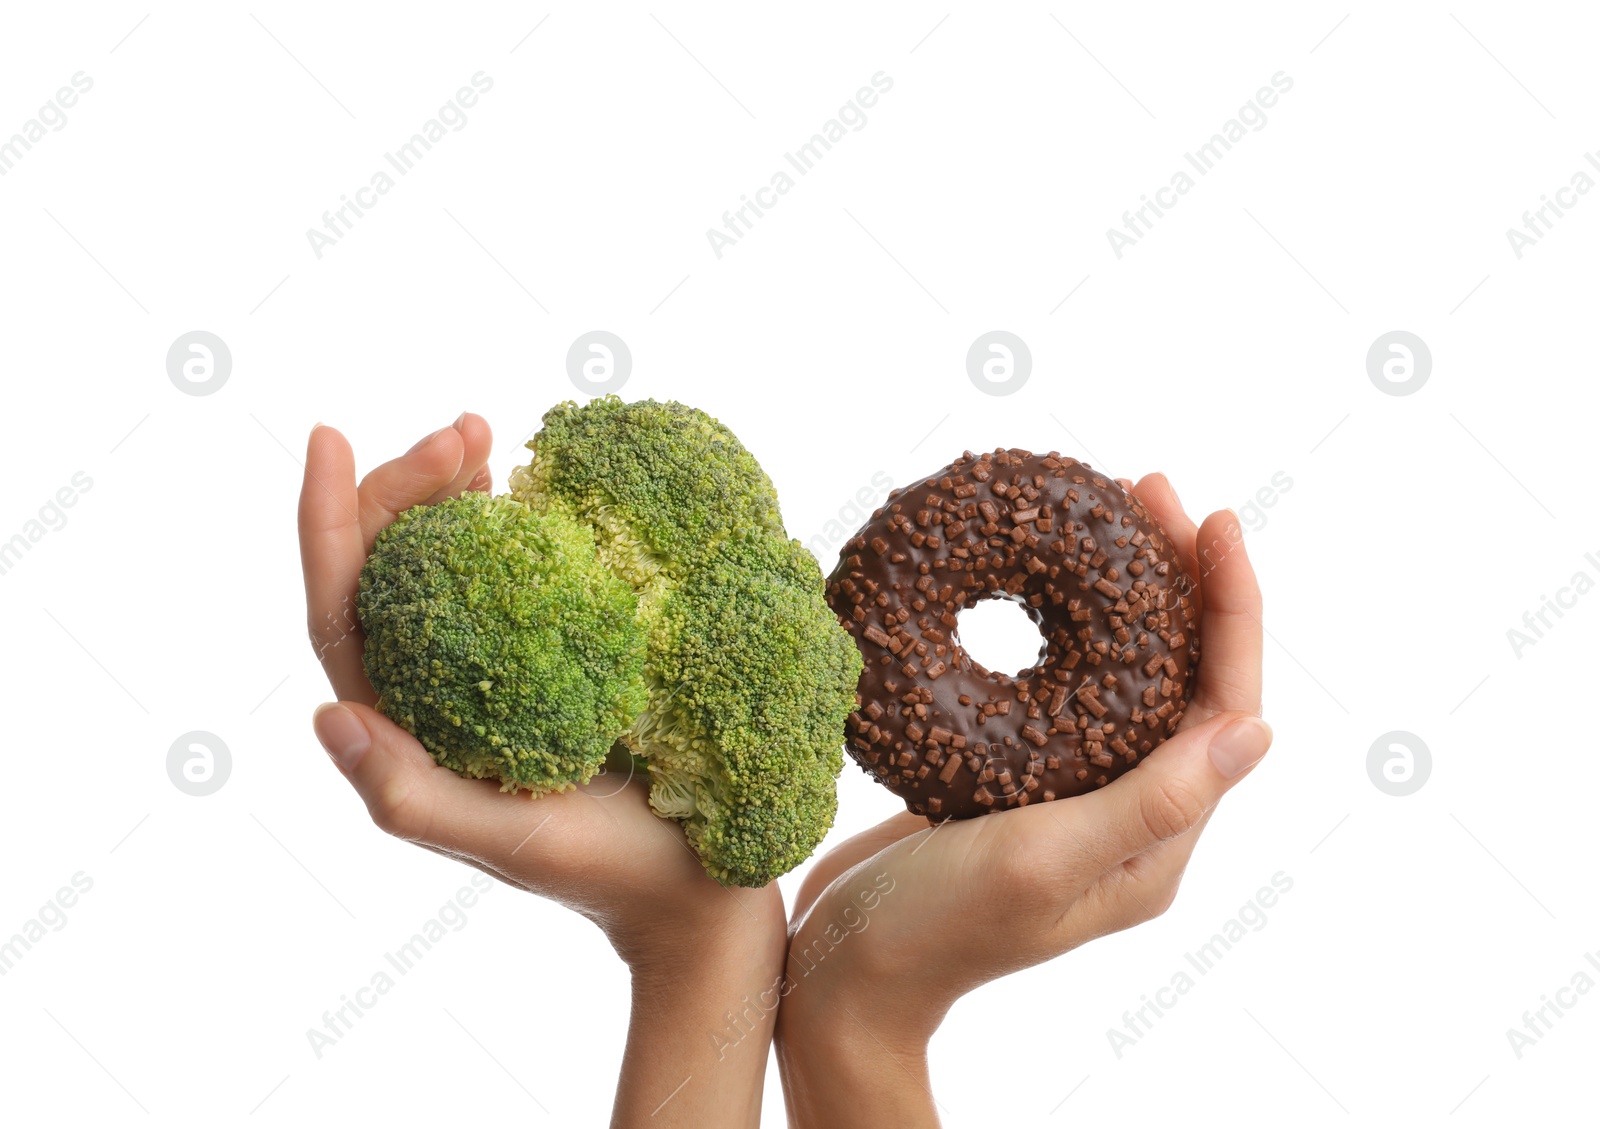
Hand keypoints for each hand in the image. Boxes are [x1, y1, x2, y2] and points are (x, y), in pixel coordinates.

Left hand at [298, 415, 784, 1128]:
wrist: (696, 885)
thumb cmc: (605, 870)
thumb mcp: (508, 841)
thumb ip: (412, 794)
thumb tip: (325, 711)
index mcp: (407, 730)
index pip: (342, 612)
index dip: (328, 522)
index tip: (334, 436)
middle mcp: (438, 690)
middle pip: (389, 569)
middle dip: (408, 488)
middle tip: (466, 432)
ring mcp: (496, 668)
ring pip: (443, 561)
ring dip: (452, 490)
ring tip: (483, 433)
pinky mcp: (555, 655)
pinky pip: (512, 573)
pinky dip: (509, 518)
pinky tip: (523, 480)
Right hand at [774, 473, 1269, 1127]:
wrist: (844, 974)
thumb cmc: (937, 928)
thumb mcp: (1044, 860)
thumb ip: (1151, 803)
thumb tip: (1257, 731)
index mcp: (1158, 840)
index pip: (1224, 703)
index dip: (1229, 605)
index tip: (1212, 518)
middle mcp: (1132, 816)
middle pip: (1185, 675)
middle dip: (1180, 577)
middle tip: (1148, 487)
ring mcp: (1078, 796)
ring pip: (1129, 673)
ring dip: (1130, 591)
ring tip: (1110, 512)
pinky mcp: (1023, 781)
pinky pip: (1068, 687)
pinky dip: (1069, 624)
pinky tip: (1043, 584)